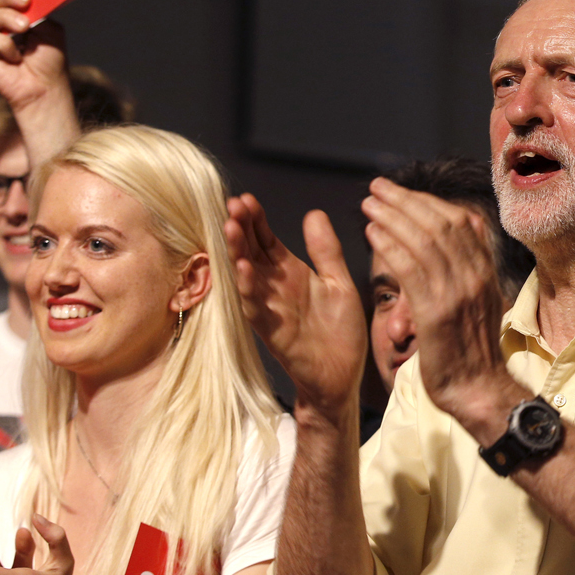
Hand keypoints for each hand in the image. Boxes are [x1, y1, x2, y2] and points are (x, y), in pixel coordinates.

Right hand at [0, 0, 70, 112]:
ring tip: (25, 27)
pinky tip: (17, 57)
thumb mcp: (51, 29)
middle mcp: (6, 23)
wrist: (46, 89)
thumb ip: (41, 10)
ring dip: (9, 19)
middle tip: (26, 0)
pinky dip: (6, 46)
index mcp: (23, 13)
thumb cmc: (50, 61)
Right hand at [225, 194, 366, 421]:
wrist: (342, 375)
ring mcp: (271, 309)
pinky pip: (255, 308)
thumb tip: (314, 213)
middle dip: (242, 228)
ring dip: (238, 253)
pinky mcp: (273, 332)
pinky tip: (245, 269)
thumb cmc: (339, 332)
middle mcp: (276, 288)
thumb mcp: (338, 282)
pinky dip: (248, 289)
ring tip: (231, 228)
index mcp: (291, 273)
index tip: (246, 198)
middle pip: (252, 252)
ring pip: (247, 276)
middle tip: (234, 203)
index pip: (267, 240)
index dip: (256, 220)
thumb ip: (326, 251)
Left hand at [361, 178, 520, 433]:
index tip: (399, 191)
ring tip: (368, 206)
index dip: (425, 201)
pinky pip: (411, 270)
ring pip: (423, 241)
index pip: (457, 220)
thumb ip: (472, 263)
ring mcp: (457, 293)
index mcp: (485, 269)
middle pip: (438, 223)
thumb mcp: (481, 297)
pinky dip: (391, 247)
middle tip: (376, 188)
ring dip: (392, 218)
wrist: (478, 389)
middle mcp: (474, 275)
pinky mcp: (436, 313)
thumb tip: (466, 225)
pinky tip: (372, 235)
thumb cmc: (472, 347)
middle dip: (404, 200)